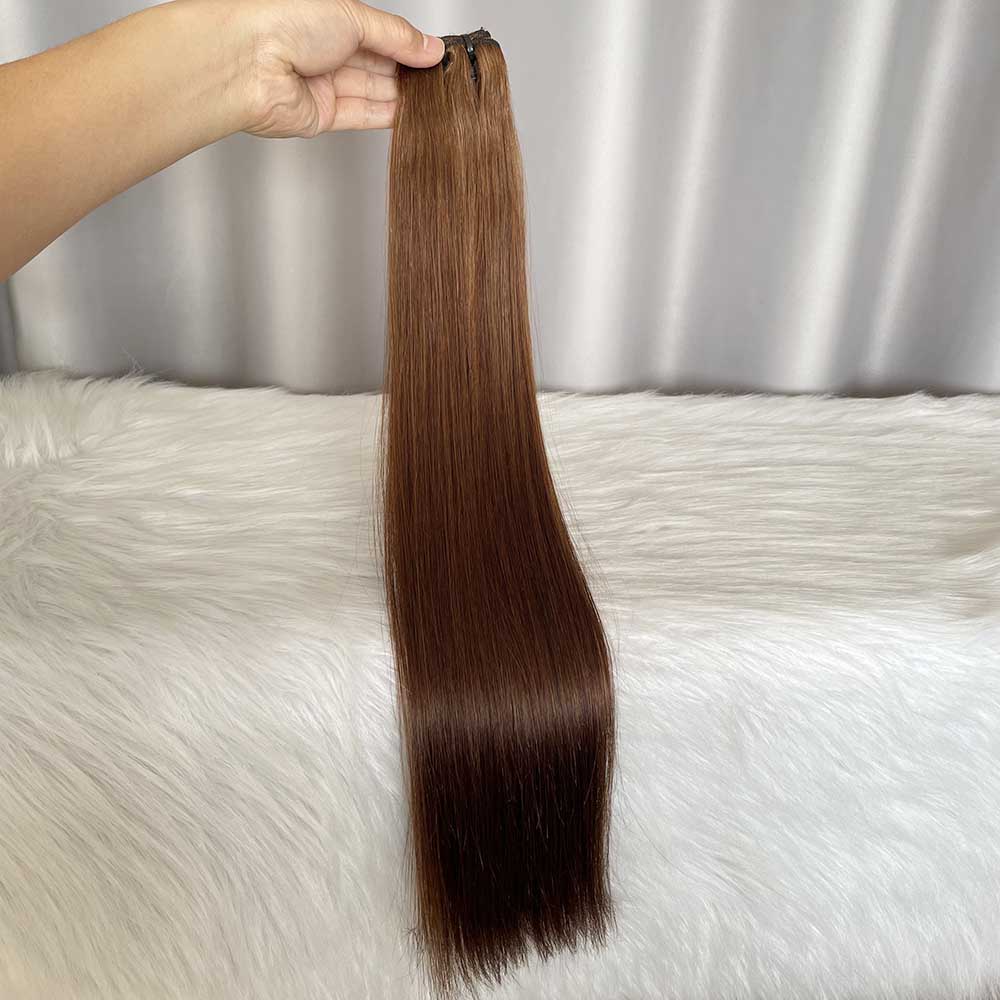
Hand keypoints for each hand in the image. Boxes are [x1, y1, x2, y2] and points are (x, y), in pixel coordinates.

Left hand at [228, 0, 444, 137]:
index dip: (409, 46)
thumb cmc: (284, 22)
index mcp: (330, 18)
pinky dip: (388, 116)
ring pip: (373, 92)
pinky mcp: (322, 116)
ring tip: (433, 97)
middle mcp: (326, 51)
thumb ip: (396, 36)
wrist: (250, 62)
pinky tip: (411, 113)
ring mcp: (324, 85)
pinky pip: (361, 116)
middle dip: (408, 72)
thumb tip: (429, 47)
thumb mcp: (354, 17)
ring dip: (402, 95)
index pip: (380, 34)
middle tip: (439, 79)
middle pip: (378, 65)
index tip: (436, 55)